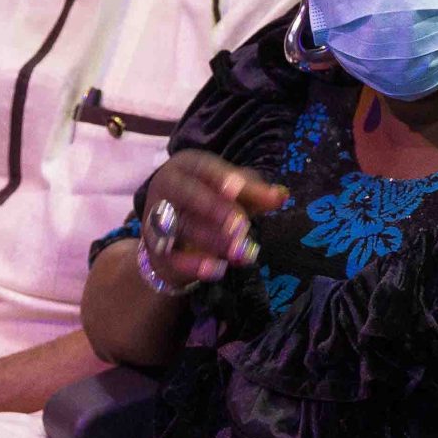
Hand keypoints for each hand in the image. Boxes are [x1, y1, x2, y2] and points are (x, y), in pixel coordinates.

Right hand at [136, 150, 289, 291]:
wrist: (173, 238)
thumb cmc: (209, 202)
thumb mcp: (233, 193)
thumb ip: (255, 193)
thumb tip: (281, 196)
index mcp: (186, 166)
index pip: (203, 167)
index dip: (220, 177)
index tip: (238, 189)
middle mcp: (166, 188)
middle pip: (186, 194)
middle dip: (213, 207)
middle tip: (241, 225)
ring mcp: (157, 219)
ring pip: (180, 226)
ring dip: (212, 240)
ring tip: (241, 251)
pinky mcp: (155, 250)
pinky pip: (172, 257)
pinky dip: (194, 265)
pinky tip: (218, 270)